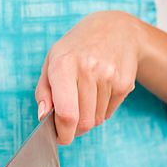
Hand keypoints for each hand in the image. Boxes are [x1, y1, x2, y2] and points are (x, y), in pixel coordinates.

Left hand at [35, 11, 142, 144]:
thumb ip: (44, 91)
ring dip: (89, 117)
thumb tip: (43, 116)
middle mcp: (88, 69)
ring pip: (96, 120)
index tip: (60, 138)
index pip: (66, 113)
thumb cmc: (77, 47)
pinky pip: (109, 113)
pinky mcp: (124, 83)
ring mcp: (109, 76)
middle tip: (70, 122)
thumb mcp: (52, 60)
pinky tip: (99, 91)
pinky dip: (101, 110)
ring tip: (86, 97)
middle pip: (83, 122)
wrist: (116, 29)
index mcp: (64, 65)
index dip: (62, 133)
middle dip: (75, 129)